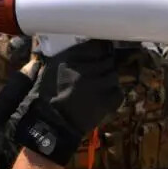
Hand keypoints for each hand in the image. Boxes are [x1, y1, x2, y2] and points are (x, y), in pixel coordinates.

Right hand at [14, 39, 121, 164]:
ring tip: (100, 85)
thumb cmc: (49, 95)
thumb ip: (68, 55)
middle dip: (105, 63)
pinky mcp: (105, 101)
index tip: (100, 50)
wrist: (53, 123)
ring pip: (113, 75)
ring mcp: (97, 86)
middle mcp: (85, 70)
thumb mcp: (51, 69)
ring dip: (108, 78)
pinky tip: (104, 96)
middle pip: (108, 59)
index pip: (96, 46)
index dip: (100, 48)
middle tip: (100, 69)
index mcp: (70, 60)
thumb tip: (85, 44)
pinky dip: (113, 94)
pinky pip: (118, 92)